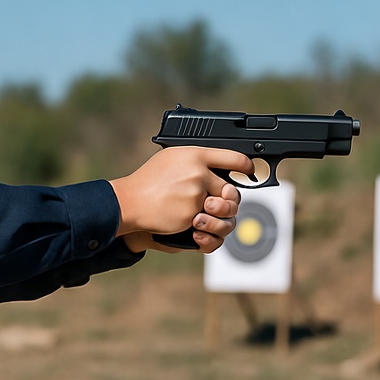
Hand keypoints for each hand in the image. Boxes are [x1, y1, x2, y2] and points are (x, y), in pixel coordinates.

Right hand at [110, 146, 252, 240]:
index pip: (233, 157)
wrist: (130, 201)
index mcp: (195, 155)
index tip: (250, 171)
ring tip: (203, 215)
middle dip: (226, 199)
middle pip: (230, 188)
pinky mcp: (193, 214)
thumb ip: (195, 161)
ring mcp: (197, 194)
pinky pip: (209, 223)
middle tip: (214, 202)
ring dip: (218, 215)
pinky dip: (201, 225)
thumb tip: (217, 164)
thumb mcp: (171, 158)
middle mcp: (199, 172)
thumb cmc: (148, 180)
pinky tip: (189, 221)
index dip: (246, 166)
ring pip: (224, 208)